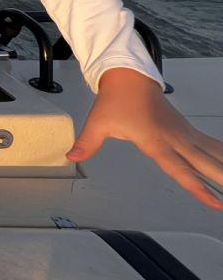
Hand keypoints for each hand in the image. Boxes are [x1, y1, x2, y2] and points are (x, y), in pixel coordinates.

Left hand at [68, 67, 222, 208]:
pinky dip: (222, 154)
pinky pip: (210, 145)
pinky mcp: (187, 130)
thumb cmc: (116, 100)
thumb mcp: (98, 123)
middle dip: (222, 179)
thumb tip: (72, 157)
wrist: (130, 77)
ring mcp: (184, 133)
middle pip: (204, 163)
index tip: (214, 202)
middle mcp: (175, 138)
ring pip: (211, 153)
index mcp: (155, 140)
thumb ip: (87, 143)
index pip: (179, 169)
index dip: (197, 187)